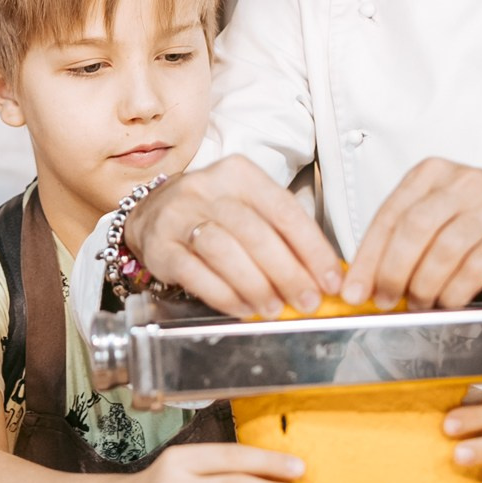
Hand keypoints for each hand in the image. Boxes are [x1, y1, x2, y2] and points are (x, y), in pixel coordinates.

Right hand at [127, 156, 341, 318]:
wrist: (151, 213)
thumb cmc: (212, 214)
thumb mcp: (248, 208)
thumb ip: (283, 235)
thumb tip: (323, 276)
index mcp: (239, 174)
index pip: (284, 210)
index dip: (312, 248)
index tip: (330, 279)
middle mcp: (207, 188)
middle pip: (255, 232)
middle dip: (287, 272)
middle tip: (307, 301)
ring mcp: (179, 216)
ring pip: (224, 251)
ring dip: (255, 285)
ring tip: (274, 308)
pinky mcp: (159, 245)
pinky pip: (194, 273)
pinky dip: (223, 295)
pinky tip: (243, 308)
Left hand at [343, 160, 481, 310]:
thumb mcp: (442, 207)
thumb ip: (407, 234)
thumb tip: (367, 276)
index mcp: (431, 175)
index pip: (389, 216)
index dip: (367, 257)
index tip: (355, 289)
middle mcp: (459, 185)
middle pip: (413, 230)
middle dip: (391, 272)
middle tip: (384, 299)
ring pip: (443, 251)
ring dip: (423, 285)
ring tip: (418, 302)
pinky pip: (475, 267)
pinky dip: (455, 290)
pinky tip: (448, 300)